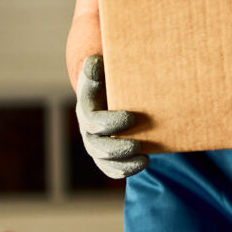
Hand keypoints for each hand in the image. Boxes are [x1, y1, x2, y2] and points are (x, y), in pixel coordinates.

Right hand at [74, 55, 145, 179]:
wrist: (114, 93)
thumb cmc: (112, 79)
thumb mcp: (105, 70)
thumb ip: (98, 67)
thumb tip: (94, 61)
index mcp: (87, 106)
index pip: (91, 116)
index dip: (110, 121)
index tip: (132, 118)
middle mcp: (87, 127)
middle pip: (96, 144)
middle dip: (117, 147)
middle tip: (137, 145)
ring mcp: (95, 143)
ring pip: (103, 160)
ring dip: (123, 163)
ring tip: (144, 160)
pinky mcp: (105, 156)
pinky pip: (111, 169)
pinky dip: (125, 170)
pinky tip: (144, 163)